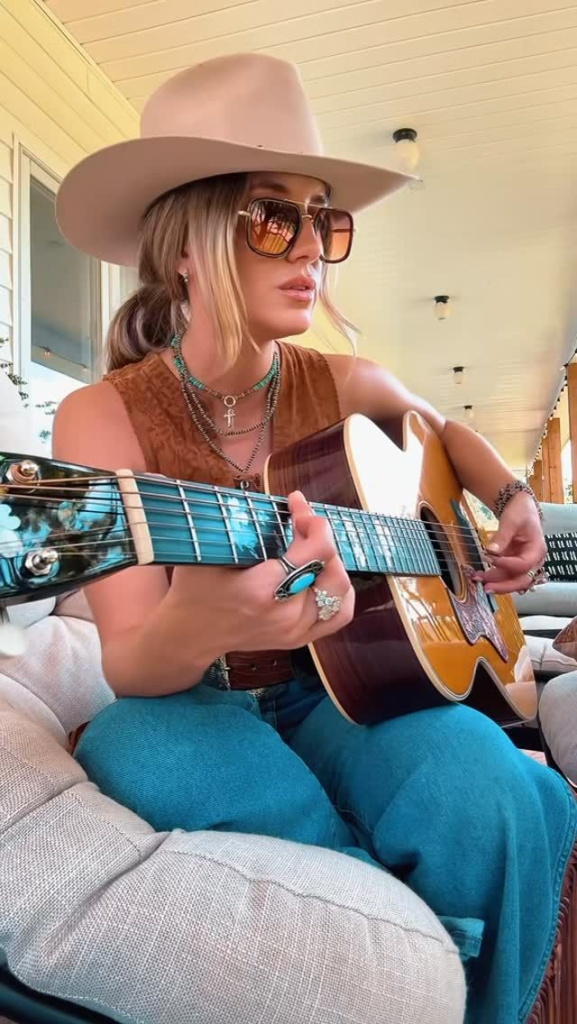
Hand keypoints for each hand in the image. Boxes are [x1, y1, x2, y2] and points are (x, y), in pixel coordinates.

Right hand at [168, 491, 354, 653]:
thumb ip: (236, 521)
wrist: (189, 634)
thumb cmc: (194, 587)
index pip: (317, 550)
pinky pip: (338, 615)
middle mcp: (284, 614)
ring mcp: (294, 630)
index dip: (313, 520)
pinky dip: (339, 592)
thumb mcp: (206, 550)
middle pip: (332, 569)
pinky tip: (323, 574)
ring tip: (309, 548)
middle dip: (321, 537)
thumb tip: (266, 494)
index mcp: (262, 590)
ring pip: (340, 591)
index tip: (296, 504)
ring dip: (331, 562)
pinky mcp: (299, 638)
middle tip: (298, 523)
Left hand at [473, 491, 546, 594]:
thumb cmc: (520, 512)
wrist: (520, 507)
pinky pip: (505, 574)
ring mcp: (523, 563)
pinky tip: (480, 576)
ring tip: (477, 579)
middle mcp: (533, 560)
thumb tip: (490, 551)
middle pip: (521, 580)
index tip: (489, 560)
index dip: (507, 565)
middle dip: (503, 586)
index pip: (524, 564)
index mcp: (537, 549)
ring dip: (495, 582)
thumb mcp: (510, 521)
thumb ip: (501, 538)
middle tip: (486, 588)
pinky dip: (494, 577)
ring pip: (512, 580)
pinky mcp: (514, 563)